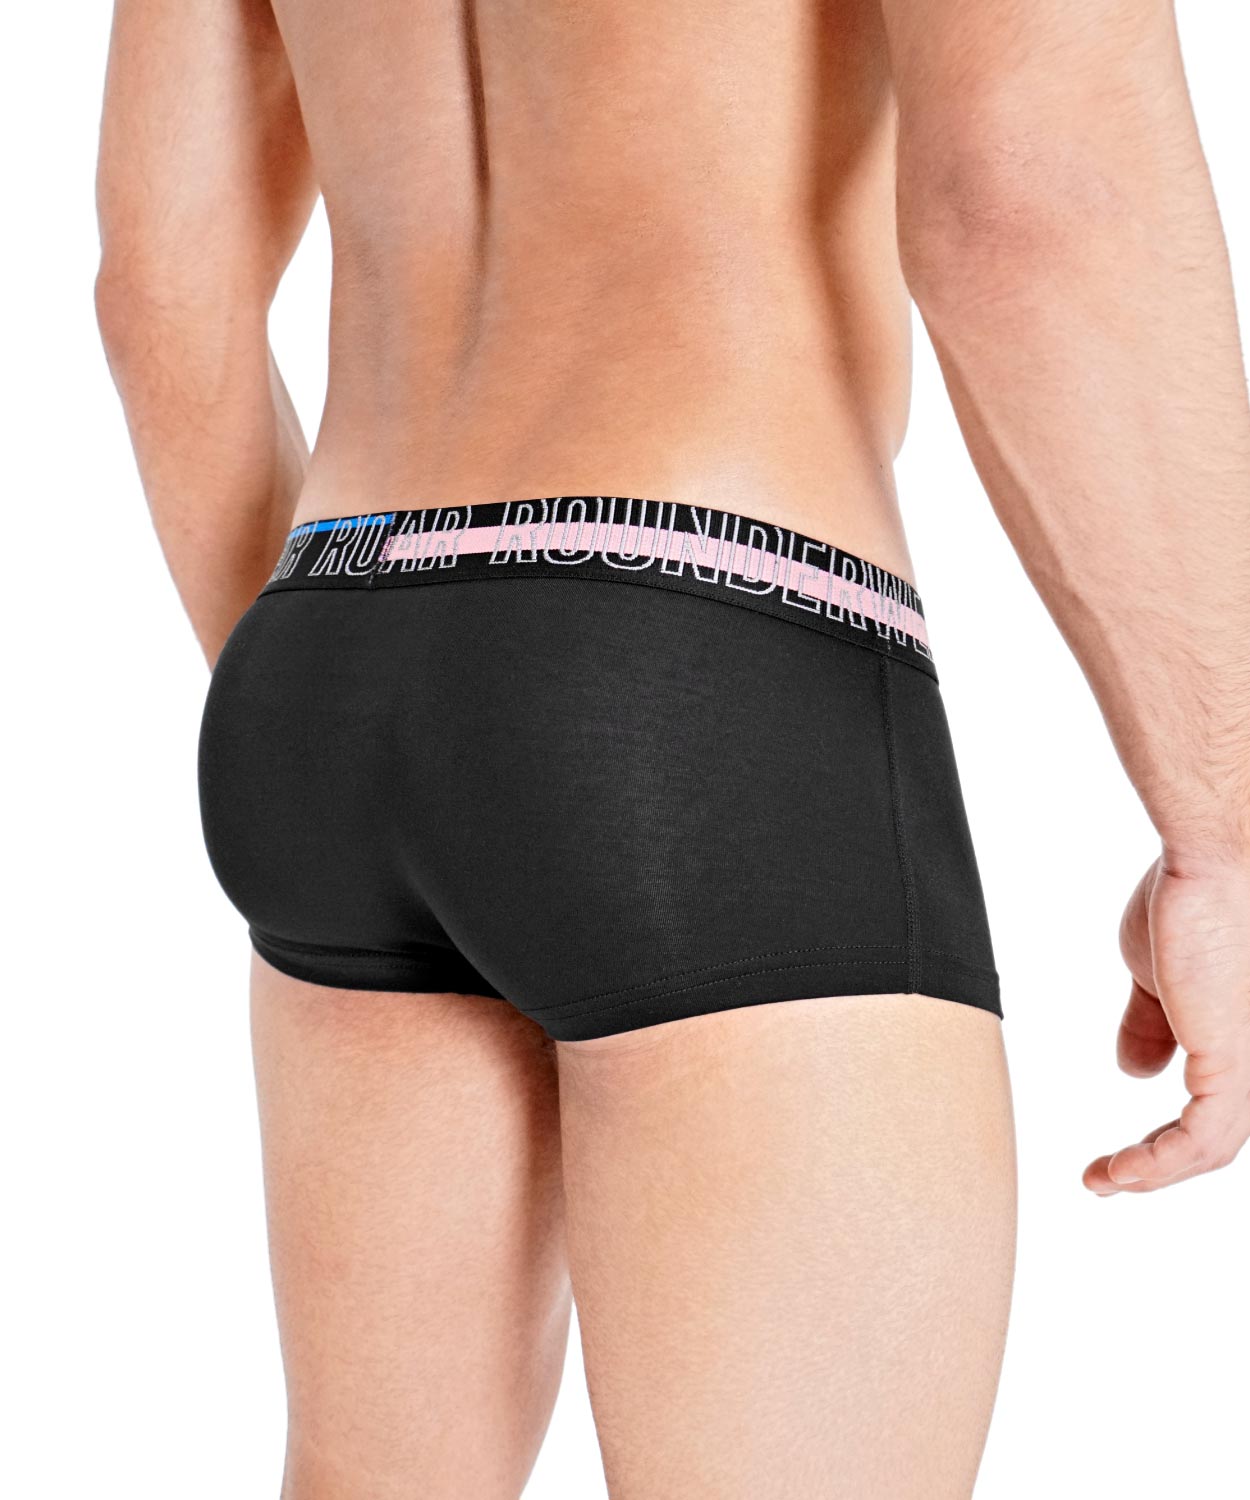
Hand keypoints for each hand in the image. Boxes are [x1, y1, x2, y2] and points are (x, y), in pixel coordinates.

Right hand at [1084, 854, 1249, 1193]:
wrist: (1218, 860)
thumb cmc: (1196, 896)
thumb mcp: (1161, 975)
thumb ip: (1153, 1024)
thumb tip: (1134, 1071)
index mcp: (1242, 1039)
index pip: (1218, 1107)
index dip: (1171, 1137)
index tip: (1125, 1153)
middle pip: (1217, 1137)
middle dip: (1160, 1164)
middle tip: (1110, 1177)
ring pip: (1211, 1147)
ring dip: (1151, 1173)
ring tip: (1103, 1179)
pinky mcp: (1234, 1066)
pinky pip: (1200, 1140)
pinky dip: (1156, 1164)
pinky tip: (1119, 1171)